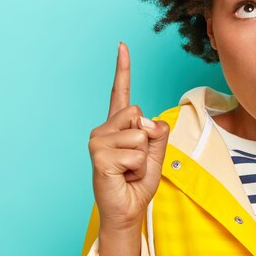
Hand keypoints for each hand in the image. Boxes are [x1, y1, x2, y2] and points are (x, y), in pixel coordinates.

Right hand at [88, 42, 169, 231]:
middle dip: (148, 138)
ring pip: (139, 135)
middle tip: (137, 159)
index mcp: (118, 125)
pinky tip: (125, 176)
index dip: (123, 69)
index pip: (120, 93)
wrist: (128, 210)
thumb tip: (147, 122)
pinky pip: (135, 153)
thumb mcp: (156, 153)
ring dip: (143, 157)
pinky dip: (138, 168)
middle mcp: (104, 129)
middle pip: (138, 113)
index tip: (122, 45)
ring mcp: (98, 142)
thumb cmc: (139, 181)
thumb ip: (157, 133)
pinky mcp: (98, 156)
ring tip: (130, 170)